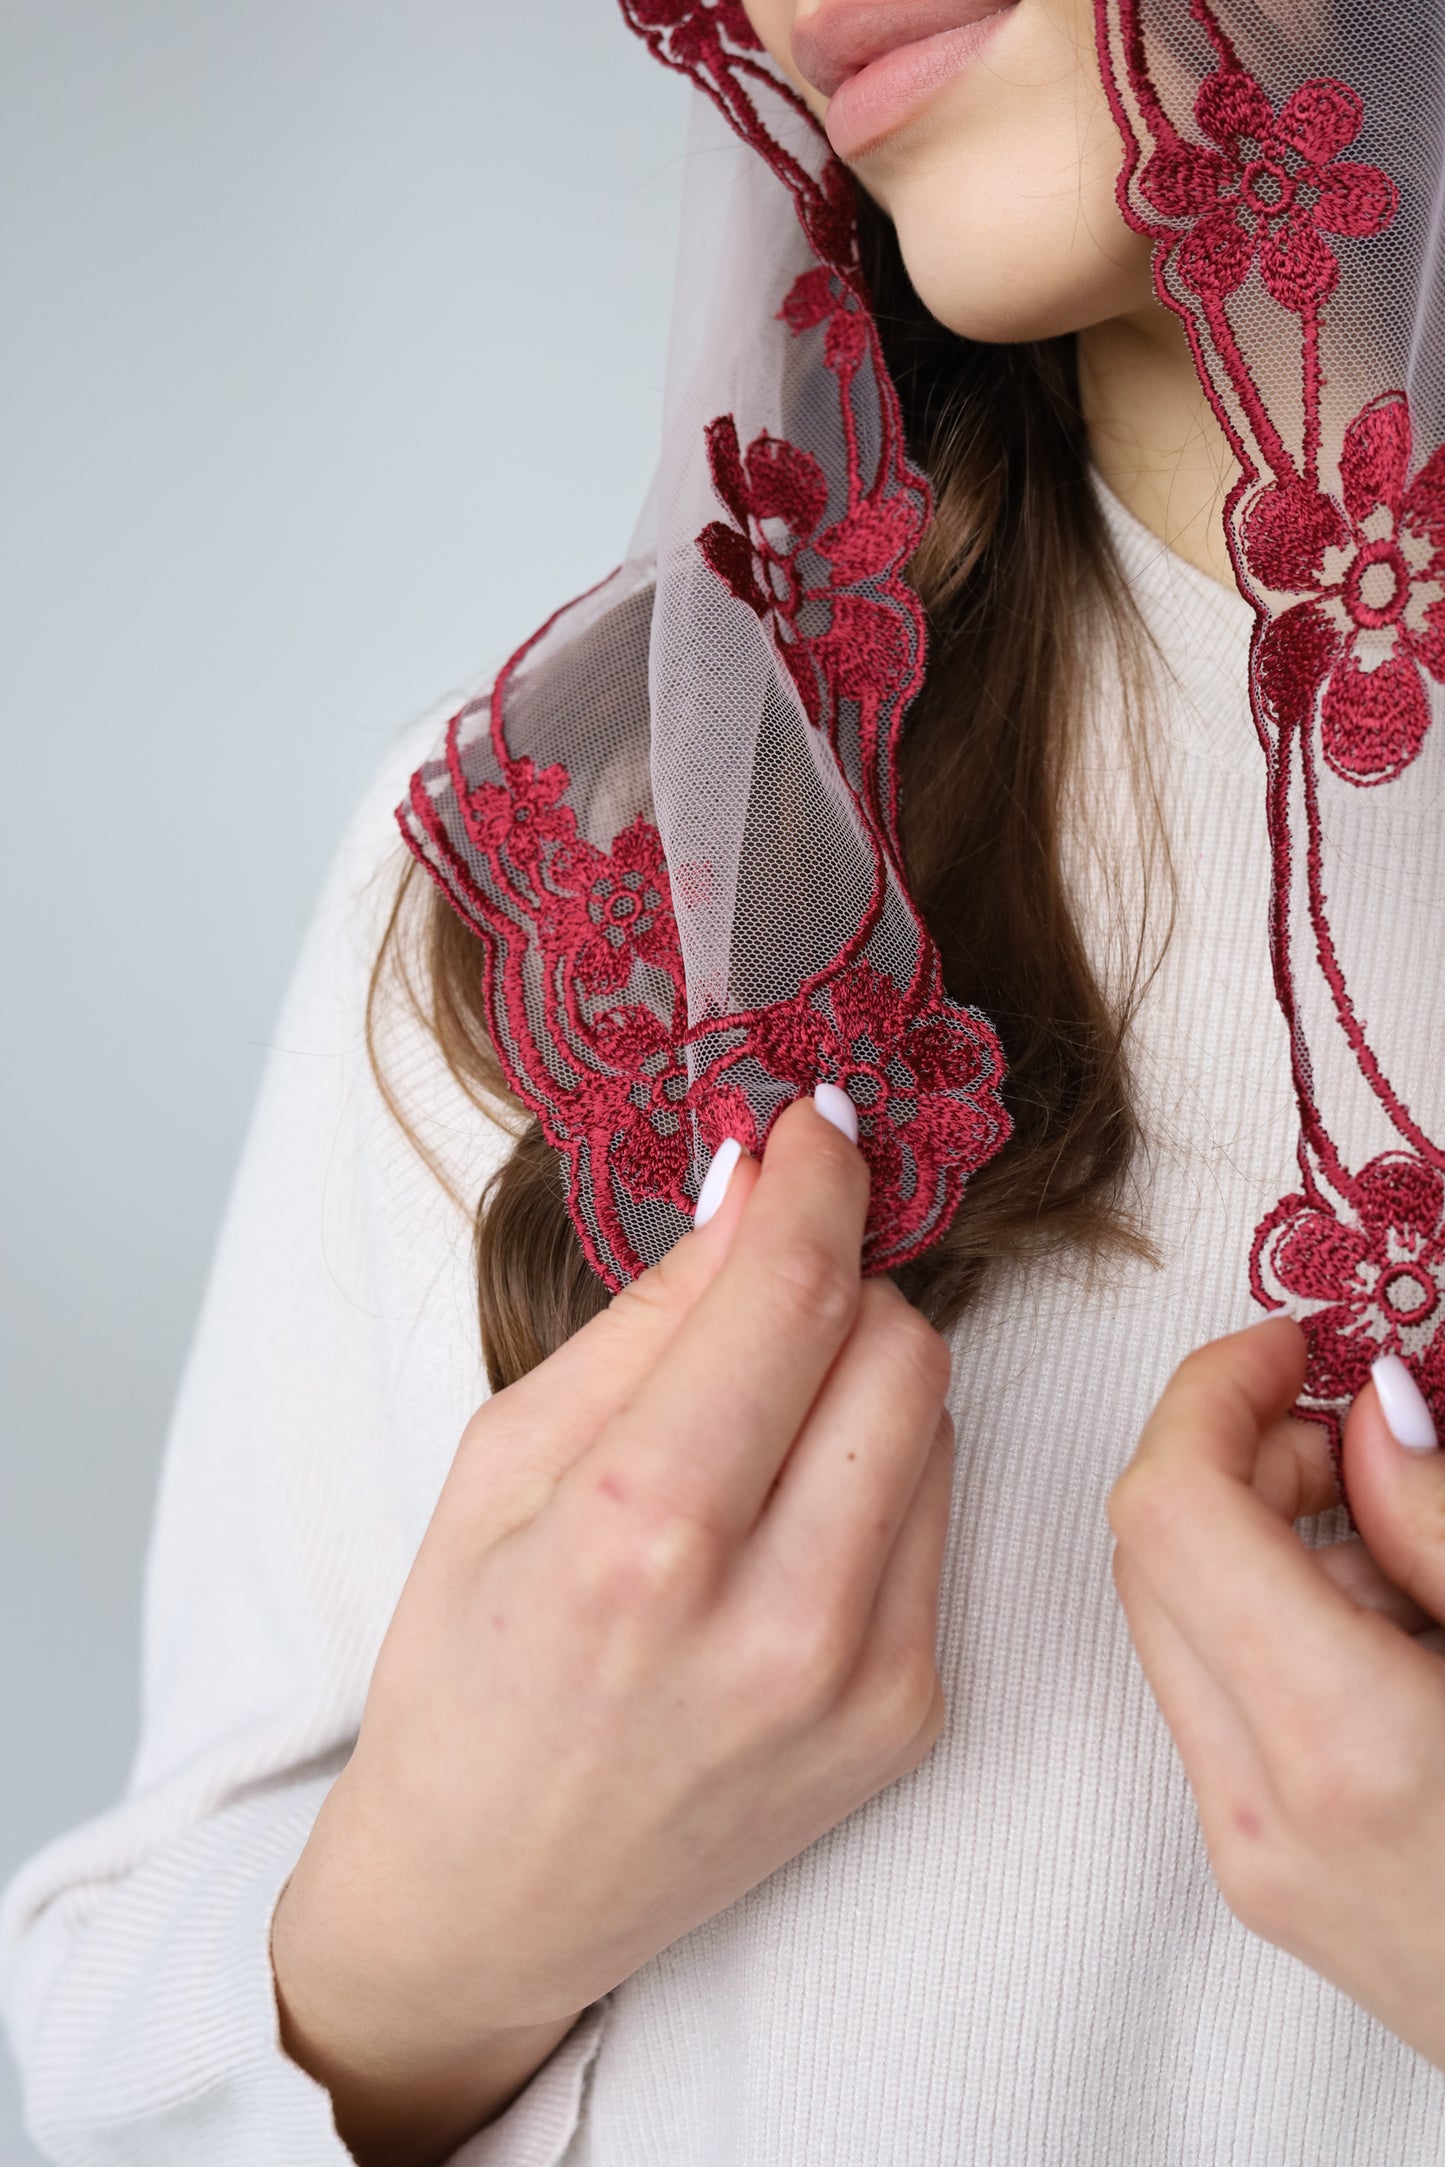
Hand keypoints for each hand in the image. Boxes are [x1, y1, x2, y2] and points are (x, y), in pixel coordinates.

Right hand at [272, 1094, 954, 2164]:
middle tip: (762, 1301)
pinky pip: (938, 1521)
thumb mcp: (501, 1462)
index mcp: (642, 1536)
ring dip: (862, 1382)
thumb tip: (756, 1190)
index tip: (823, 1125)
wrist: (495, 1898)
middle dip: (840, 1287)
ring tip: (756, 1434)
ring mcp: (863, 1681)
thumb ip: (646, 1320)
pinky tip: (786, 1524)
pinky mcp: (909, 1719)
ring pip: (937, 1421)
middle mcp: (778, 1618)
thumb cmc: (465, 1669)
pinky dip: (877, 1479)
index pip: (795, 1296)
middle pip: (902, 1345)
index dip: (822, 1182)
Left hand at [1108, 1315, 1444, 2067]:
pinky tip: (1396, 1642)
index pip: (1172, 1511)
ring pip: (1171, 1625)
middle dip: (1238, 1457)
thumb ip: (1444, 1519)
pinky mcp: (1260, 1881)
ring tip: (1410, 1563)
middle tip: (1363, 1442)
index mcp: (1347, 1747)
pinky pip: (1217, 1700)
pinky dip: (1277, 1627)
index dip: (1211, 1394)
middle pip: (1150, 1555)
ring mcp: (1249, 1860)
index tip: (1287, 1346)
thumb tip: (1369, 1411)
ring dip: (1260, 1542)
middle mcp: (1263, 1813)